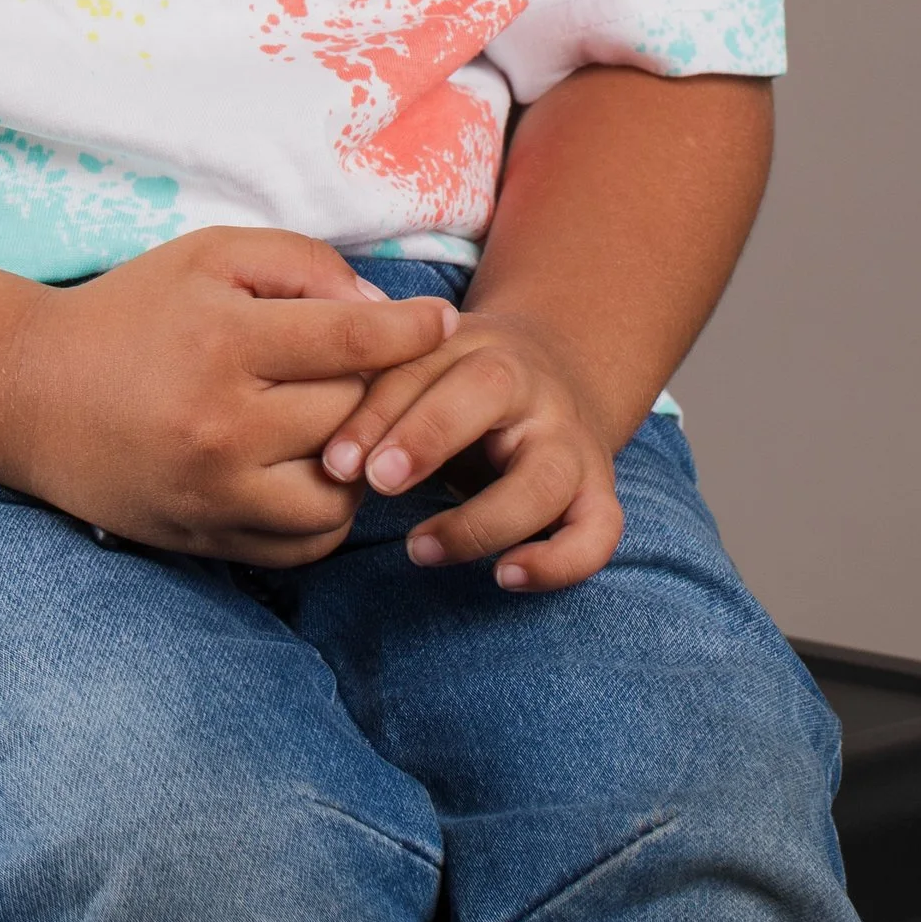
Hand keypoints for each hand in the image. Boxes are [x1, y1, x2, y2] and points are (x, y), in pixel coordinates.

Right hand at [0, 228, 456, 565]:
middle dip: (382, 387)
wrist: (30, 394)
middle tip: (386, 368)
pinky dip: (329, 511)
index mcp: (225, 344)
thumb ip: (300, 265)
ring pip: (344, 494)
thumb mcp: (209, 256)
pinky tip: (317, 470)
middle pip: (354, 415)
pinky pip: (305, 544)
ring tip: (349, 424)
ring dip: (364, 460)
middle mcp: (224, 428)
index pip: (353, 344)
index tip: (441, 321)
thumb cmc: (131, 310)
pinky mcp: (207, 539)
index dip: (411, 331)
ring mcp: (216, 495)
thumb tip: (381, 311)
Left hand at [319, 308, 625, 592]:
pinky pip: (597, 532)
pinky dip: (559, 562)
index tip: (333, 462)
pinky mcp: (598, 493)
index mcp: (477, 344)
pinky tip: (505, 577)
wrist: (557, 374)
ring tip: (419, 549)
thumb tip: (323, 448)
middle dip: (427, 435)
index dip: (375, 413)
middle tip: (374, 484)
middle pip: (488, 391)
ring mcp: (571, 441)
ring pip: (543, 478)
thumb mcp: (419, 371)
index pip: (422, 364)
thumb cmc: (457, 385)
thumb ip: (374, 391)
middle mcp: (531, 386)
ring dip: (479, 520)